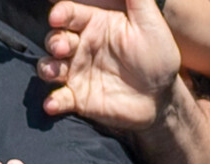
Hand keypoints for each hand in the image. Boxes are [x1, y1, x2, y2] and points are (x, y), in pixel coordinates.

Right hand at [38, 0, 181, 130]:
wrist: (162, 97)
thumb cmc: (158, 56)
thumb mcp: (150, 23)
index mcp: (95, 24)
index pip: (70, 13)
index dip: (60, 13)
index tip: (57, 17)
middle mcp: (81, 46)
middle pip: (55, 38)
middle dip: (54, 41)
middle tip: (63, 48)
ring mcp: (77, 72)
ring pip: (50, 66)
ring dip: (47, 68)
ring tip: (52, 72)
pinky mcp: (78, 98)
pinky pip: (59, 98)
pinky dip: (52, 101)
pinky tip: (52, 104)